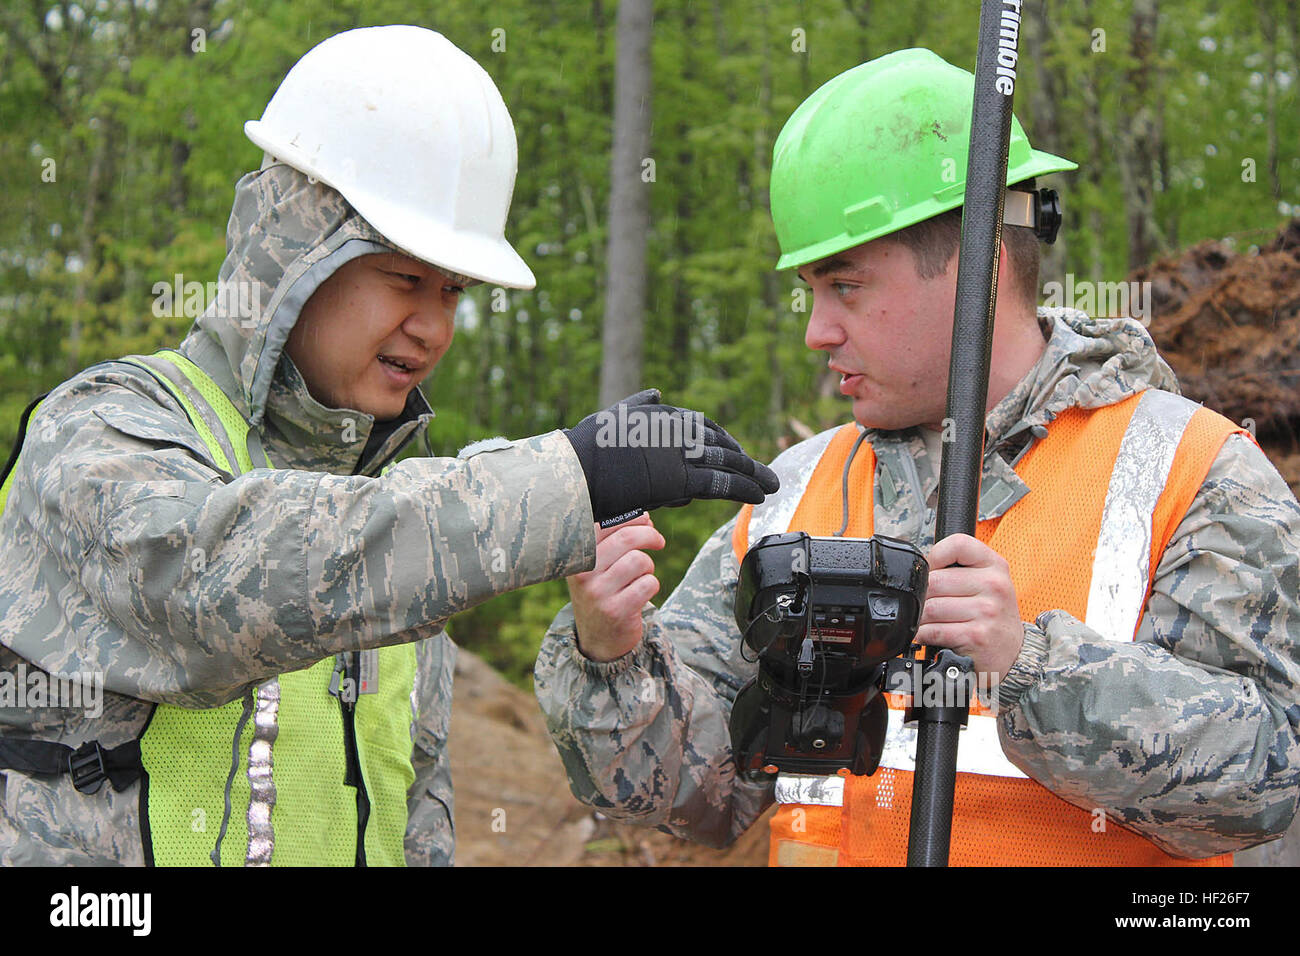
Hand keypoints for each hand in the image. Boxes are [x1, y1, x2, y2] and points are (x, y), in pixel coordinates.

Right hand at [563, 389, 778, 523]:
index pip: (701, 426)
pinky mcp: (678, 479)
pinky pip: (719, 483)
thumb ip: (638, 405)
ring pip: (725, 462)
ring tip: (771, 485)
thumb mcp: (614, 417)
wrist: (576, 469)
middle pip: (720, 443)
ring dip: (752, 473)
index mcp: (661, 416)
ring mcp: (679, 453)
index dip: (721, 440)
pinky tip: (758, 495)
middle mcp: (675, 430)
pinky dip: (743, 488)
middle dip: (744, 458)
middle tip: (763, 472)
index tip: (735, 451)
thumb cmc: (587, 448)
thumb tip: (658, 394)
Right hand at [568, 513, 664, 661]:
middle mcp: (582, 573)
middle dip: (650, 535)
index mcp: (576, 557)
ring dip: (648, 567)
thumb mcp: (597, 566)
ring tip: (642, 576)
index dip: (632, 518)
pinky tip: (642, 593)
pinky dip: (652, 585)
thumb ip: (615, 539)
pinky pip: (648, 584)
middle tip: (658, 541)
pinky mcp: (616, 610)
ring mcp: (598, 593)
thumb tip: (644, 516)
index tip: (646, 521)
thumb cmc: (602, 592)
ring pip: (639, 561)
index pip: (605, 524)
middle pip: (627, 539)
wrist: (597, 639)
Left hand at [914, 533, 1024, 681]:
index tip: (933, 571)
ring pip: (930, 608)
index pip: (957, 544)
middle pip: (934, 581)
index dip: (936, 557)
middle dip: (924, 596)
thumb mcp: (987, 583)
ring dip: (923, 619)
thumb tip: (920, 570)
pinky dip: (925, 636)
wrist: (1014, 653)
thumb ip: (958, 570)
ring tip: (934, 622)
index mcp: (995, 565)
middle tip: (932, 606)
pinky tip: (936, 636)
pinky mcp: (977, 636)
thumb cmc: (993, 616)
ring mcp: (987, 611)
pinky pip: (933, 631)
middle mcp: (994, 585)